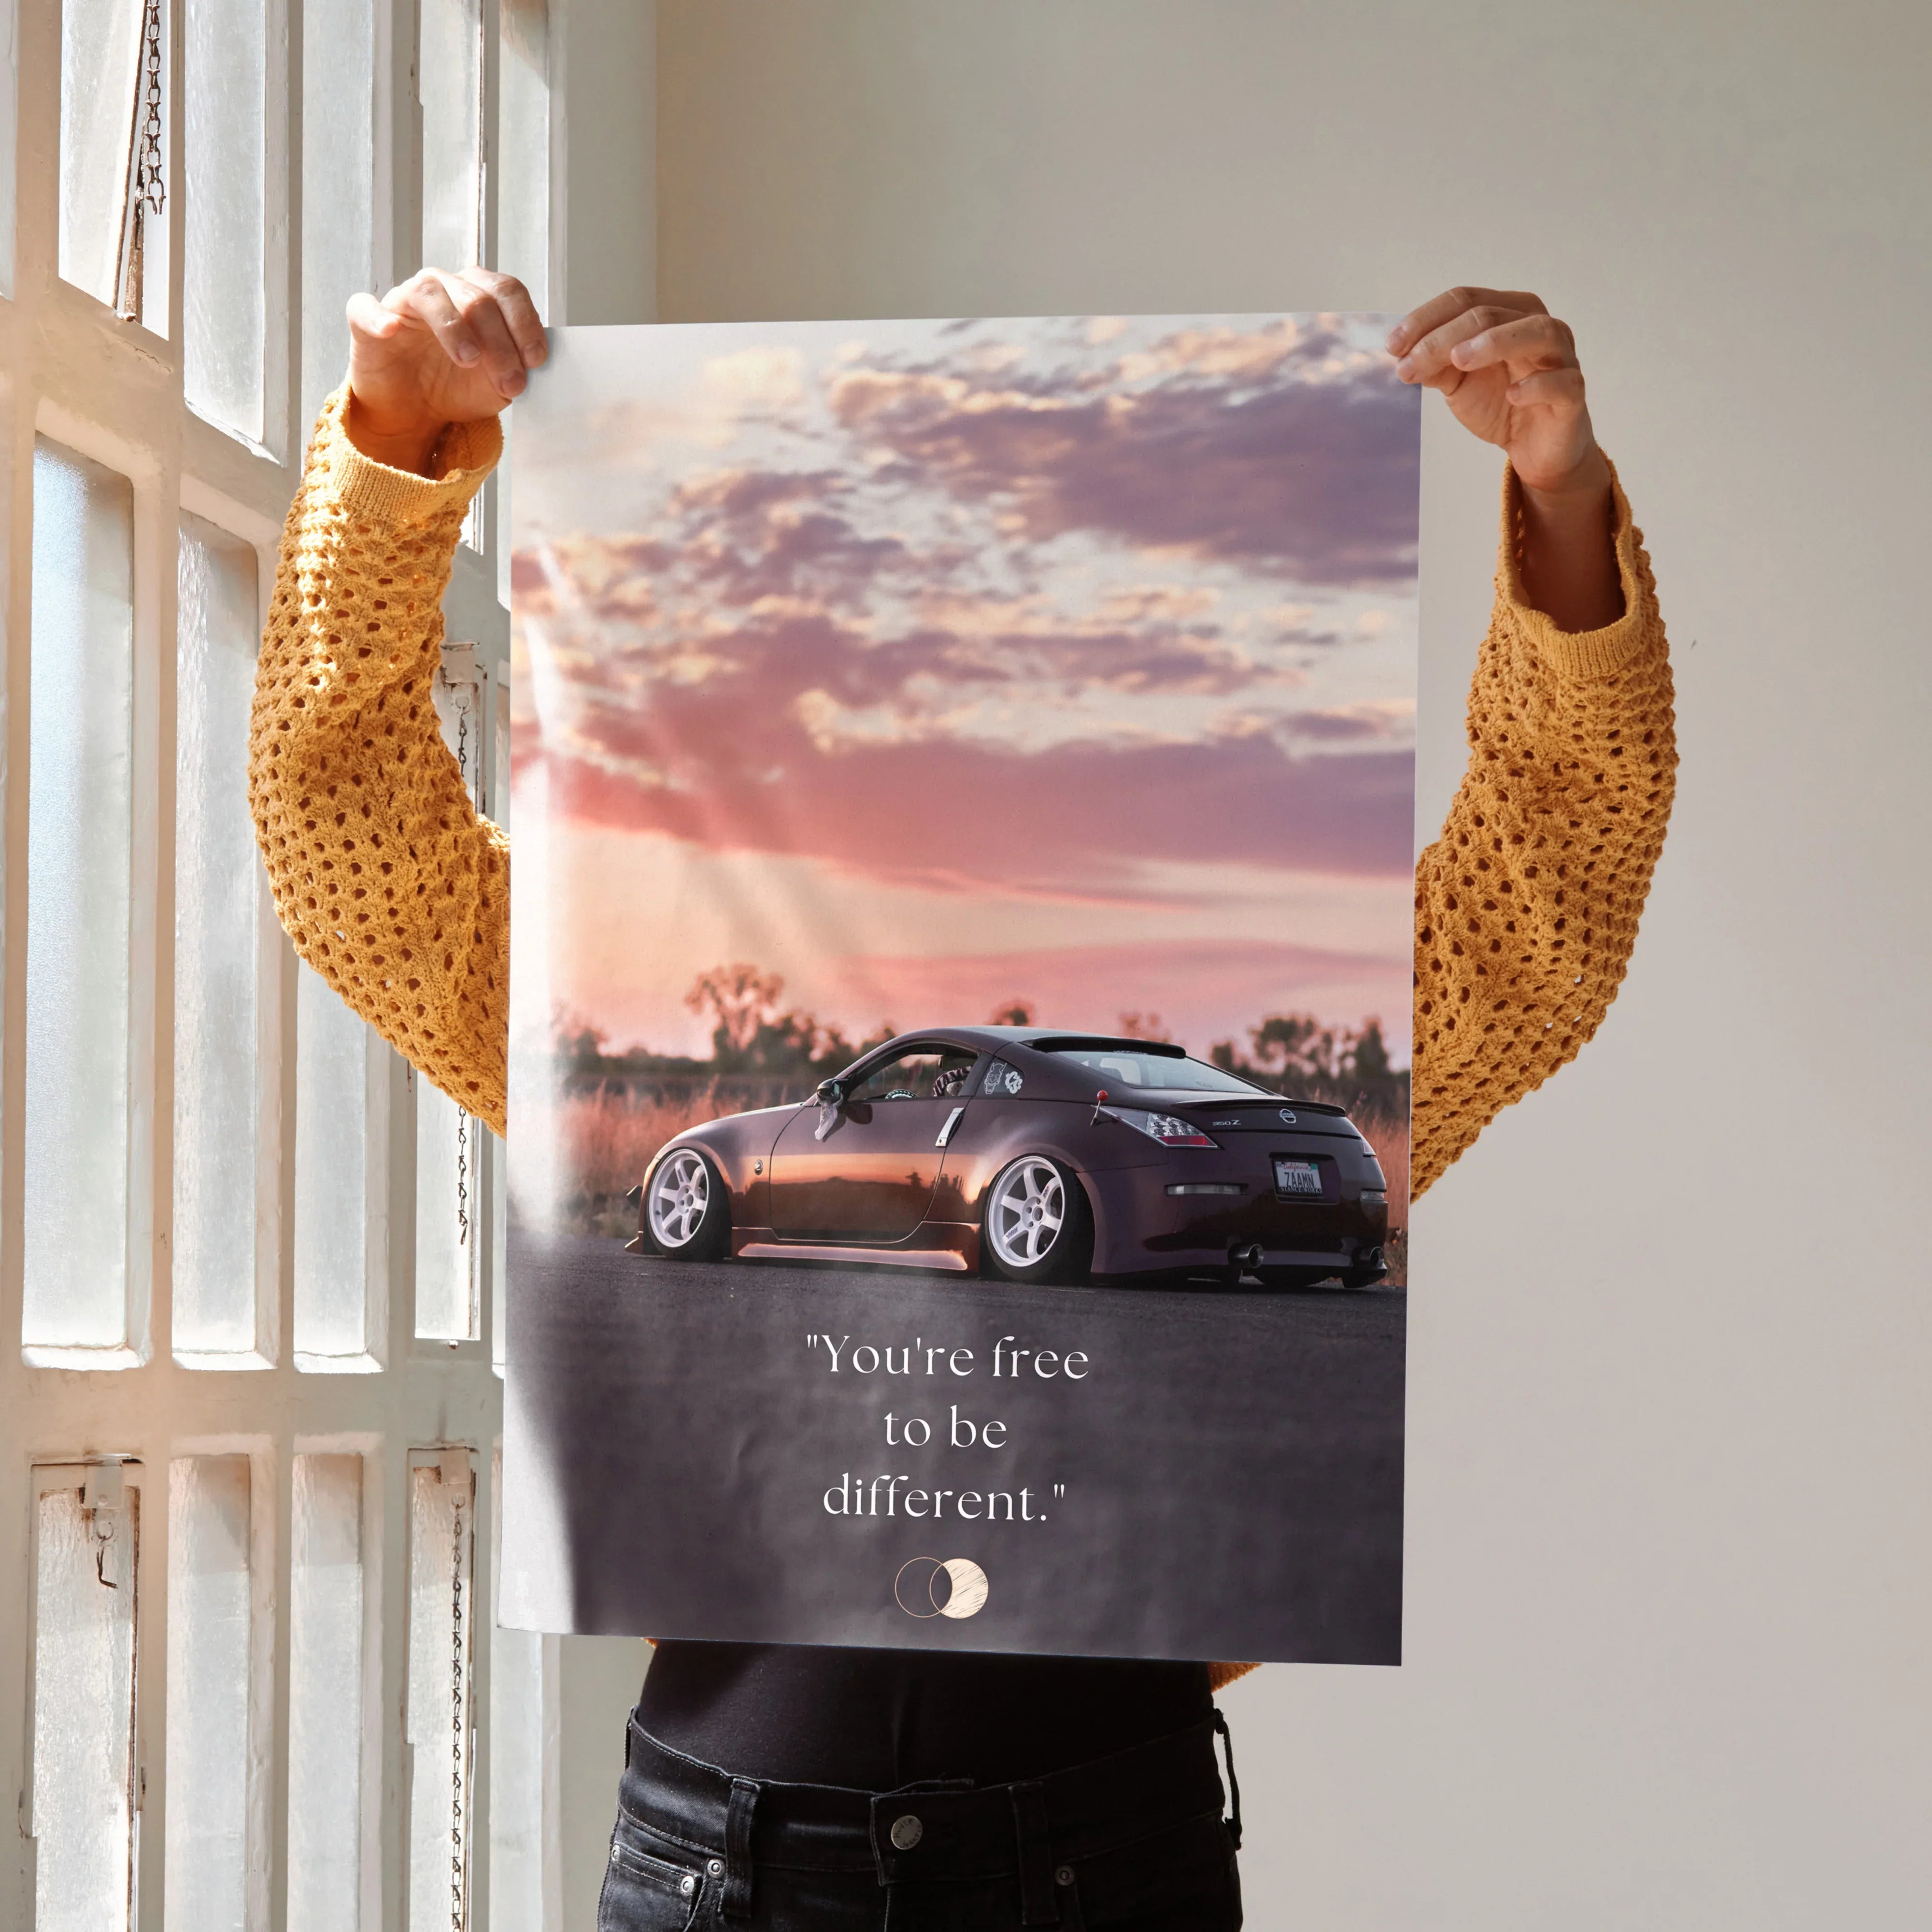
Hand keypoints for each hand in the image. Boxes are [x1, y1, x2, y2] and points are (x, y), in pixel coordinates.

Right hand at [344, 268, 546, 473]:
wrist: (414, 412)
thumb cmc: (456, 387)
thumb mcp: (497, 384)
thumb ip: (516, 368)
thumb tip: (533, 364)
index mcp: (479, 295)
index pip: (507, 292)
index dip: (525, 323)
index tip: (535, 360)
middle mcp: (443, 288)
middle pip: (477, 297)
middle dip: (499, 342)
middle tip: (510, 381)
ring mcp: (404, 300)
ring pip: (430, 293)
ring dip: (454, 327)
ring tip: (469, 360)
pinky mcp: (367, 320)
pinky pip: (366, 307)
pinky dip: (378, 317)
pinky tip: (391, 330)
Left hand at [1389, 287, 1621, 629]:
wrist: (1534, 448)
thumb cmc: (1500, 403)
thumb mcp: (1458, 382)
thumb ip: (1435, 364)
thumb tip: (1403, 354)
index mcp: (1509, 313)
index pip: (1466, 300)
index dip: (1426, 319)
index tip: (1392, 346)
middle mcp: (1538, 325)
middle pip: (1490, 314)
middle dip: (1443, 338)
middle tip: (1409, 364)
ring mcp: (1561, 357)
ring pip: (1535, 332)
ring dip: (1494, 342)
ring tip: (1459, 360)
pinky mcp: (1572, 394)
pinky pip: (1561, 382)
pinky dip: (1537, 385)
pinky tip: (1512, 394)